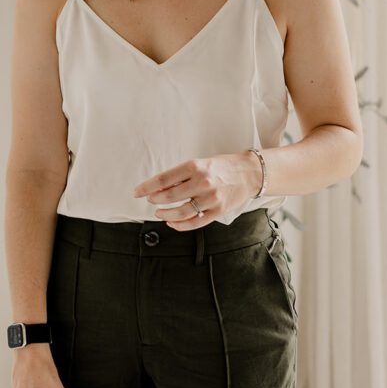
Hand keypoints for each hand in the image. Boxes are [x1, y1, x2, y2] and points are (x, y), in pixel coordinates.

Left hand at [131, 152, 260, 229]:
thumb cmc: (222, 167)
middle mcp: (203, 182)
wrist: (249, 173)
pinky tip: (172, 223)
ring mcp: (211, 198)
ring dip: (165, 214)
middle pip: (170, 196)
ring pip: (181, 212)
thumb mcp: (201, 163)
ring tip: (159, 212)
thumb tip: (158, 187)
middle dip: (155, 199)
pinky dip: (181, 225)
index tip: (137, 192)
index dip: (147, 187)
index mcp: (195, 166)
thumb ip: (181, 175)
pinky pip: (195, 222)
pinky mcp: (218, 211)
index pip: (164, 179)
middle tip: (150, 200)